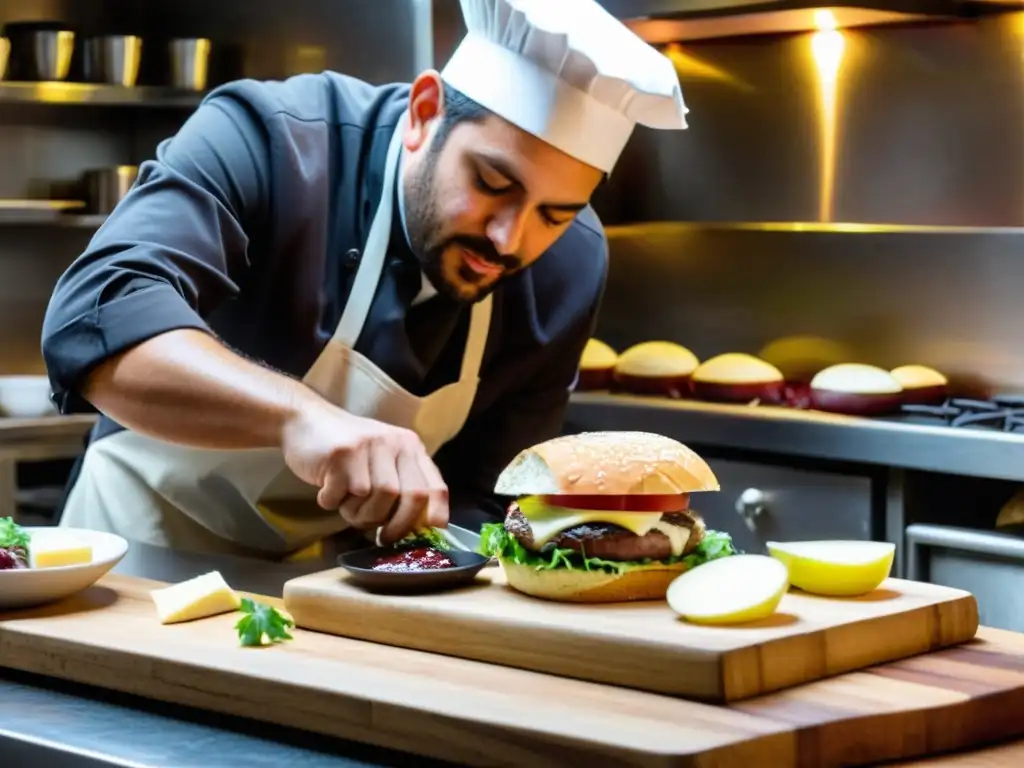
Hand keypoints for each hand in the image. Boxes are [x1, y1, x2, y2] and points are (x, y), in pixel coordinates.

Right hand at [281, 400, 448, 543]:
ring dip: (359, 513)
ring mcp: (368, 446)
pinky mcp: (341, 454)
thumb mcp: (382, 461)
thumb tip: (415, 529)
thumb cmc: (346, 450)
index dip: (435, 515)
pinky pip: (343, 496)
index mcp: (410, 447)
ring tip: (345, 503)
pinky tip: (326, 490)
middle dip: (398, 525)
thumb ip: (401, 487)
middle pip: (411, 497)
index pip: (436, 487)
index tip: (424, 536)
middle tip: (383, 537)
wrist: (304, 420)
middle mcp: (394, 443)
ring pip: (378, 500)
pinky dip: (332, 502)